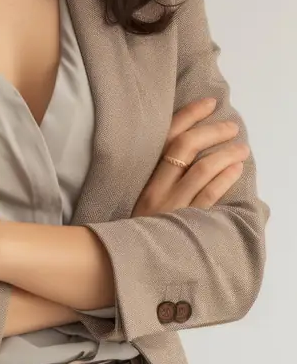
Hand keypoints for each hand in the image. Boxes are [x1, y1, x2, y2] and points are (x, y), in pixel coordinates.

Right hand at [132, 97, 250, 215]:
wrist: (123, 261)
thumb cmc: (136, 225)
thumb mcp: (140, 194)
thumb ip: (159, 172)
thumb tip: (187, 146)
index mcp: (143, 174)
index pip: (167, 135)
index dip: (189, 115)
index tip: (209, 102)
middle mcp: (156, 186)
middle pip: (184, 147)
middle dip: (211, 131)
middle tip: (231, 125)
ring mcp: (171, 205)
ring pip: (201, 170)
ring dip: (224, 154)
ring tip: (241, 146)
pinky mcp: (184, 223)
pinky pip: (208, 196)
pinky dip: (224, 178)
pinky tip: (236, 169)